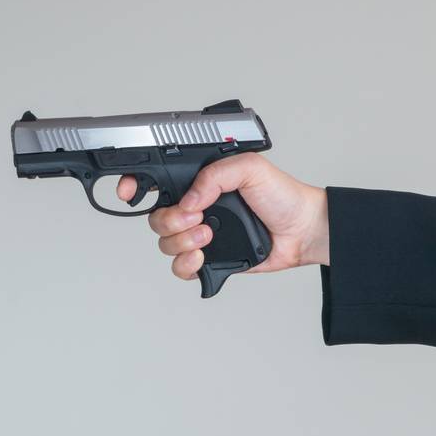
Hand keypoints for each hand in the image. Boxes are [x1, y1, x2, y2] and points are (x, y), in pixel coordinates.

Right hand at [116, 155, 329, 283]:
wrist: (303, 230)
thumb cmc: (283, 195)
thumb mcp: (250, 168)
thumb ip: (215, 174)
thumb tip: (188, 199)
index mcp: (201, 182)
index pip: (157, 182)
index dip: (136, 186)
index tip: (132, 194)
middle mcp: (197, 208)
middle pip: (156, 217)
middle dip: (169, 220)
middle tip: (197, 219)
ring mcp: (202, 235)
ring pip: (164, 243)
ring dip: (180, 242)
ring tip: (208, 237)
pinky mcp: (211, 259)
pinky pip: (180, 268)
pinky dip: (184, 265)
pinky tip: (202, 257)